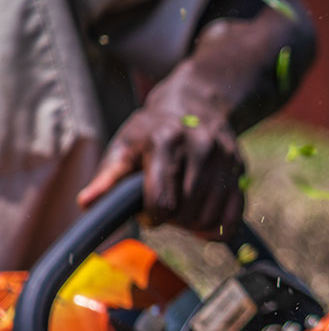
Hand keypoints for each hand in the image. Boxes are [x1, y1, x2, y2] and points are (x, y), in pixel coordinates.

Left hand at [77, 85, 244, 236]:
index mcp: (166, 141)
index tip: (147, 214)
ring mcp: (224, 159)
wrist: (196, 103)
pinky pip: (234, 215)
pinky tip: (204, 222)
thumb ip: (107, 176)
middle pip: (187, 213)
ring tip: (181, 209)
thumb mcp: (125, 144)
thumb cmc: (153, 129)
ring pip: (210, 217)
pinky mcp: (240, 169)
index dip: (152, 217)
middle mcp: (200, 148)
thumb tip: (86, 203)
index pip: (163, 201)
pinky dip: (218, 228)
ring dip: (193, 224)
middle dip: (172, 220)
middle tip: (164, 209)